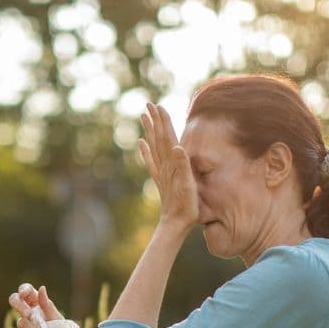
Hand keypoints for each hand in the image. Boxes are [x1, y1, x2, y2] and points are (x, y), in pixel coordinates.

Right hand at [8, 283, 62, 327]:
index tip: (24, 294)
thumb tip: (41, 288)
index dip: (23, 289)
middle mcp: (29, 313)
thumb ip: (48, 306)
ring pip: (21, 323)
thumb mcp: (58, 321)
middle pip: (14, 300)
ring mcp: (24, 327)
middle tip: (29, 315)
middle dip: (20, 306)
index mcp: (39, 304)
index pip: (27, 291)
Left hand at [139, 101, 198, 230]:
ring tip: (143, 117)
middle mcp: (165, 164)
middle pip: (158, 138)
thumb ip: (183, 166)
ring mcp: (161, 171)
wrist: (175, 223)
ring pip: (153, 145)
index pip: (167, 137)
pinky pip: (150, 161)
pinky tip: (140, 143)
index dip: (163, 121)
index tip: (158, 106)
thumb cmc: (186, 206)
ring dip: (149, 131)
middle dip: (154, 120)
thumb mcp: (188, 185)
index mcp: (173, 163)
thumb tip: (177, 146)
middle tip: (148, 104)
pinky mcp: (159, 179)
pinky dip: (145, 150)